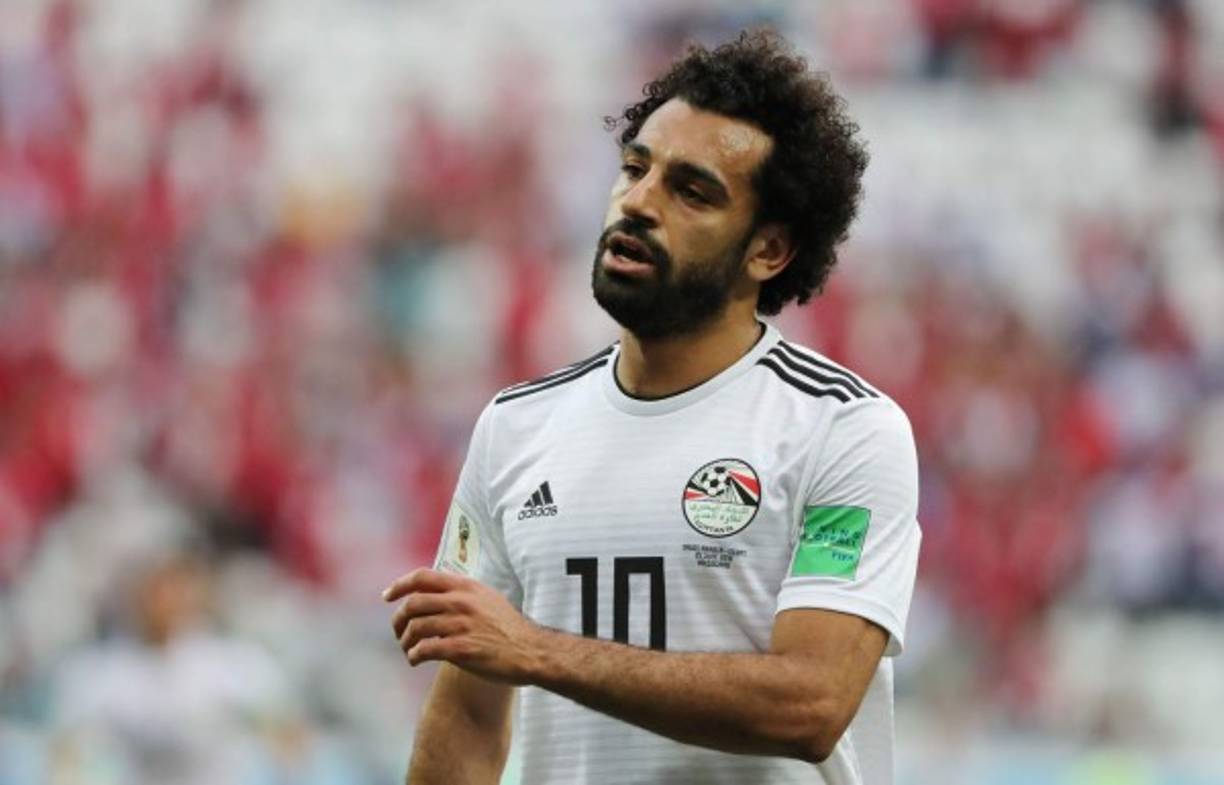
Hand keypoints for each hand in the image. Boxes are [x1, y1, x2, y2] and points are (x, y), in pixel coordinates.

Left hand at [384, 568, 543, 684]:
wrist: (531, 651)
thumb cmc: (508, 627)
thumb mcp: (487, 598)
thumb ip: (462, 593)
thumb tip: (434, 593)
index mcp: (466, 587)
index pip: (422, 577)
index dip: (400, 585)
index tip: (387, 596)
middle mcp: (461, 602)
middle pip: (413, 604)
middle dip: (398, 620)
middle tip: (399, 633)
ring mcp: (461, 625)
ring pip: (415, 628)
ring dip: (405, 642)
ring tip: (409, 651)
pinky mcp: (461, 649)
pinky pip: (424, 649)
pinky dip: (414, 656)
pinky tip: (416, 661)